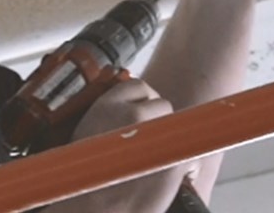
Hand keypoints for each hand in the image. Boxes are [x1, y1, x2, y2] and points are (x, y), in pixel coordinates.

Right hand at [48, 79, 185, 212]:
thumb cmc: (83, 185)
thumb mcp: (85, 140)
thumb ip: (107, 122)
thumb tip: (124, 119)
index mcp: (105, 107)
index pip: (138, 87)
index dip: (144, 103)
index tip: (141, 119)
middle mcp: (130, 113)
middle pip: (161, 103)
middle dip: (159, 122)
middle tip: (147, 146)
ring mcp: (154, 132)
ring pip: (177, 125)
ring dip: (171, 140)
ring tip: (154, 163)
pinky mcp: (173, 156)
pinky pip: (189, 153)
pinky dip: (184, 165)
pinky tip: (166, 178)